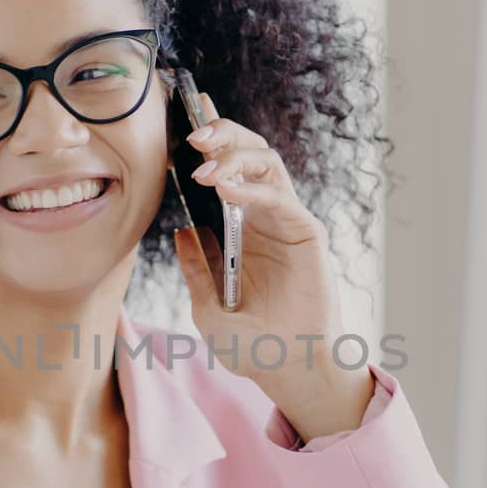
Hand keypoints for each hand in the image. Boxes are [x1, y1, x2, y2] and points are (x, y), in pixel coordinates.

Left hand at [172, 91, 351, 400]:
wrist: (289, 372)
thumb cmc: (254, 346)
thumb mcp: (207, 308)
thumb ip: (195, 269)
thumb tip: (181, 230)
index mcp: (240, 227)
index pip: (224, 169)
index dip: (208, 139)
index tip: (179, 115)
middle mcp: (264, 216)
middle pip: (247, 152)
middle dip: (220, 135)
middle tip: (190, 135)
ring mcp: (287, 221)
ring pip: (266, 163)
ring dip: (233, 155)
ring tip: (202, 164)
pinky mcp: (307, 232)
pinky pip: (279, 197)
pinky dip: (251, 189)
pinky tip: (224, 189)